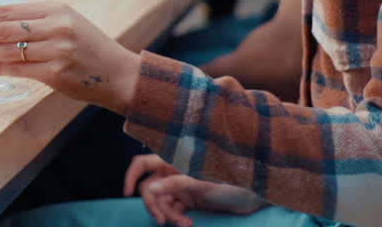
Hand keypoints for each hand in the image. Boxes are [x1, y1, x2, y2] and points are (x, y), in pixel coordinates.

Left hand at [0, 2, 139, 113]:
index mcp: (56, 9)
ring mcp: (57, 51)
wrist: (119, 74)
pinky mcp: (56, 73)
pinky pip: (18, 70)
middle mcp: (56, 27)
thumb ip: (35, 19)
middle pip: (5, 29)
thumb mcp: (66, 21)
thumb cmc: (88, 46)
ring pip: (9, 50)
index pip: (9, 10)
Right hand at [124, 154, 265, 226]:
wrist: (255, 194)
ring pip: (162, 202)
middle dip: (154, 205)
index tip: (126, 193)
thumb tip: (151, 189)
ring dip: (169, 215)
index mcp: (174, 161)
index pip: (143, 164)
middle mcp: (173, 172)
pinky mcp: (189, 200)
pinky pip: (173, 210)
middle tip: (162, 221)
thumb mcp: (203, 182)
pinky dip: (177, 218)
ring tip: (185, 224)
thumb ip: (176, 184)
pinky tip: (188, 224)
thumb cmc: (232, 180)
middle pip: (150, 188)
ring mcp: (181, 187)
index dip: (131, 175)